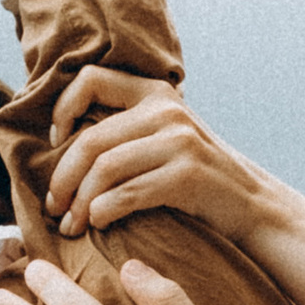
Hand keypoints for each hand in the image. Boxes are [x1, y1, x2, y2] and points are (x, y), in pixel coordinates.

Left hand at [45, 76, 273, 251]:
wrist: (251, 203)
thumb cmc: (195, 177)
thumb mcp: (165, 136)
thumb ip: (127, 127)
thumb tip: (62, 138)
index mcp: (155, 93)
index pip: (89, 79)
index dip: (62, 109)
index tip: (55, 143)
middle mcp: (166, 109)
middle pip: (91, 140)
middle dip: (62, 178)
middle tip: (54, 207)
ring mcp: (179, 140)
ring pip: (104, 169)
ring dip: (79, 203)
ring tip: (71, 224)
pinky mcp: (186, 175)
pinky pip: (126, 194)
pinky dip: (102, 212)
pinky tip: (98, 224)